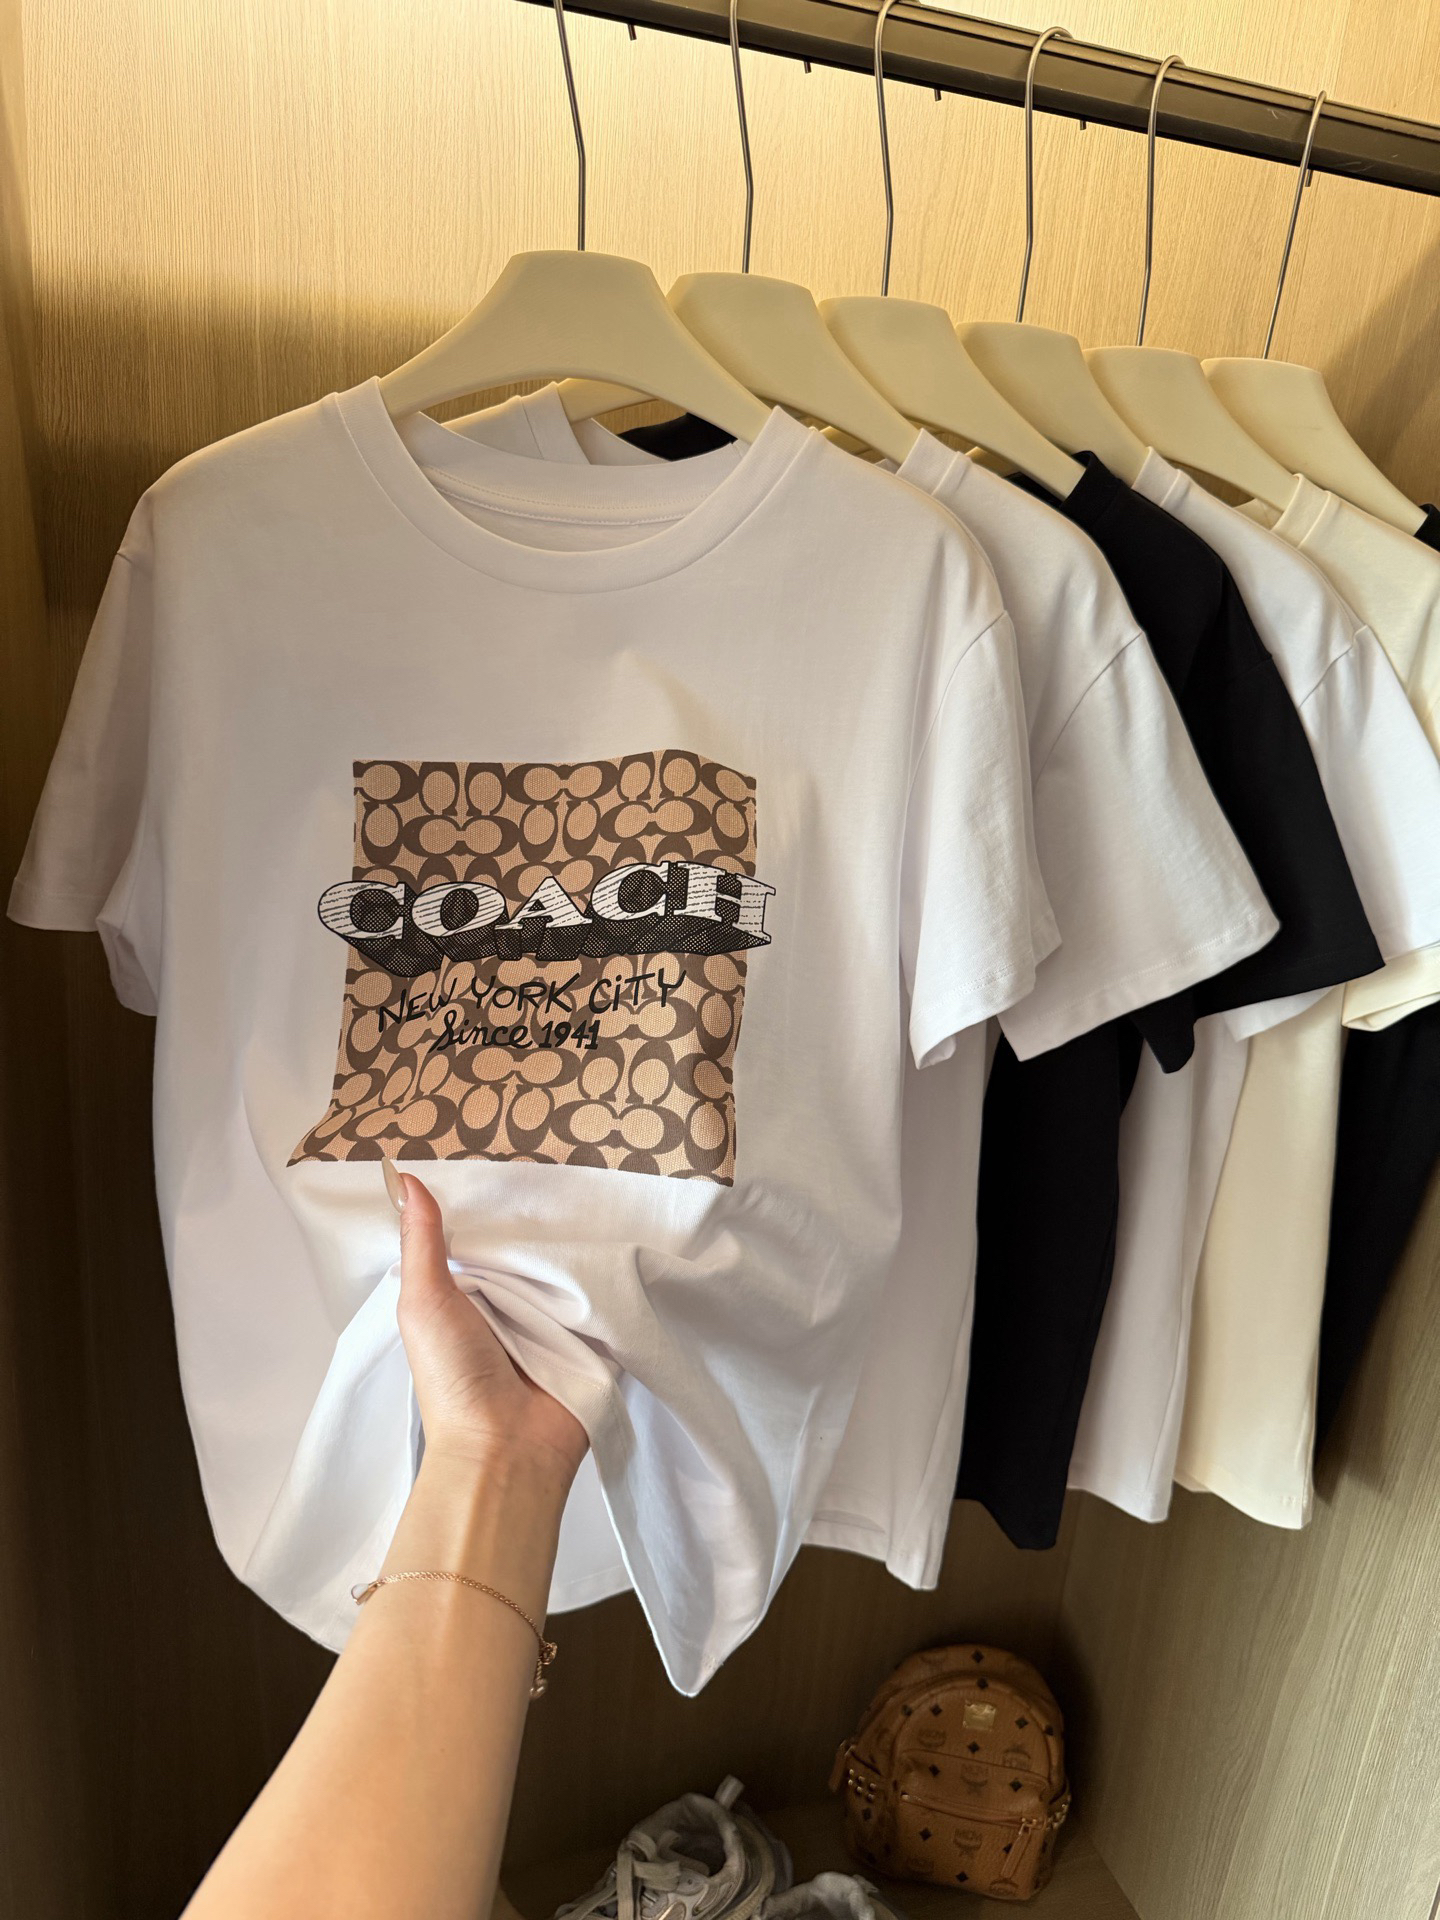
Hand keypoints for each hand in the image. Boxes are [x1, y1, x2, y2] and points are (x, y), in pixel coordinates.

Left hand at [391, 1171, 588, 1487]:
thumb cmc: (453, 1377)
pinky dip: (610, 1277)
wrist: (505, 1450)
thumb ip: (421, 1242)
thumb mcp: (425, 1301)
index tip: (513, 1156)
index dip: (495, 1209)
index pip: (483, 1242)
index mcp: (465, 1299)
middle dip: (545, 1222)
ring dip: (581, 1247)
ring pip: (567, 1271)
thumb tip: (402, 1176)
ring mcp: (552, 1325)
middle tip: (570, 1162)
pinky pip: (602, 1298)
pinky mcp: (591, 1341)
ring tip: (605, 1187)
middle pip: (530, 1253)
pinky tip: (629, 1234)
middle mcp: (508, 1309)